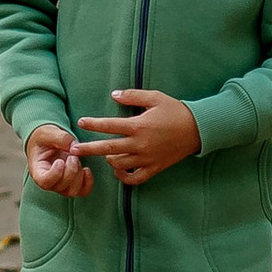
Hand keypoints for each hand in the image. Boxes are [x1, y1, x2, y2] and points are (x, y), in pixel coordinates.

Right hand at [25, 123, 92, 197]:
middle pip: (60, 187)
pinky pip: (83, 191)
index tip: (60, 161)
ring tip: (77, 160)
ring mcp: (61, 185)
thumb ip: (60, 138)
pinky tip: (87, 169)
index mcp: (38, 170)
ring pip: (72, 191)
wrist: (49, 142)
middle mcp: (49, 181)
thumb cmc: (45, 138)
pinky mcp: (73, 184)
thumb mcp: (49, 133)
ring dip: (79, 176)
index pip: (44, 182)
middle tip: (72, 156)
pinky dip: (88, 182)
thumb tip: (74, 146)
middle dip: (70, 171)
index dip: (55, 174)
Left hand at [72, 89, 200, 185]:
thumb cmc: (175, 111)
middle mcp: (140, 144)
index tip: (81, 122)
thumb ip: (133, 95)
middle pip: (107, 148)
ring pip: (118, 164)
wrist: (198, 129)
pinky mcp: (154, 167)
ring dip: (108, 158)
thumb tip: (113, 94)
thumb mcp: (155, 97)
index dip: (93, 124)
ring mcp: (146, 158)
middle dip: (88, 148)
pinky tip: (118, 169)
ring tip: (104, 151)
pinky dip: (123, 176)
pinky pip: (134, 178)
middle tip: (73, 149)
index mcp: (139, 126)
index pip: (109, 126)